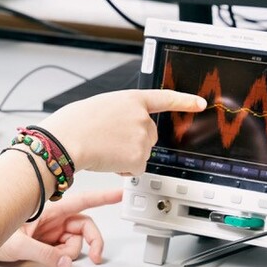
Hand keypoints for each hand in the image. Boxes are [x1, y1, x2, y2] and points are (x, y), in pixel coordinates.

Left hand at [0, 188, 122, 266]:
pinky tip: (50, 259)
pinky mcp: (47, 241)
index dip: (103, 197)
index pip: (81, 200)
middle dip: (91, 241)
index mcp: (48, 208)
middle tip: (94, 257)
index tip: (119, 192)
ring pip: (76, 240)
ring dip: (71, 252)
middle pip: (85, 226)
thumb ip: (44, 255)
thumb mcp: (17, 245)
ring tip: (52, 257)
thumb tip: (64, 263)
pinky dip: (63, 258)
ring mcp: (50, 229)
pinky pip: (65, 250)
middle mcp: (52, 217)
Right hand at [38, 88, 205, 174]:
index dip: (185, 101)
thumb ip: (120, 113)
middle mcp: (141, 117)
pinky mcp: (139, 157)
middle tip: (111, 141)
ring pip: (143, 153)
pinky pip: (137, 168)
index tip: (200, 103)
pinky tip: (109, 160)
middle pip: (150, 135)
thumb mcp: (101, 106)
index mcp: (132, 99)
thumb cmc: (74, 123)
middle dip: (135, 141)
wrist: (67, 140)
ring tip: (106, 149)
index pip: (165, 98)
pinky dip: (125, 168)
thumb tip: (122, 127)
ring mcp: (142, 137)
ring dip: (128, 156)